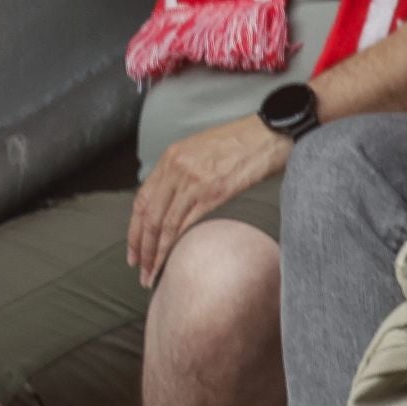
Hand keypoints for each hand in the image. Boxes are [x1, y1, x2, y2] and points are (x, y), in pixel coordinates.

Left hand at [127, 114, 288, 286]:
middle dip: (142, 248)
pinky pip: (187, 224)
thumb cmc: (244, 140)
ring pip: (165, 225)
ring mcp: (194, 181)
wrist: (272, 132)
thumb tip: (174, 200)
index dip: (134, 230)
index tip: (134, 251)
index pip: (141, 201)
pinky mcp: (215, 192)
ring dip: (156, 253)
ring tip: (153, 273)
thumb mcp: (203, 149)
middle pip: (149, 217)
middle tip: (140, 270)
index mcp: (172, 157)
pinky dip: (176, 246)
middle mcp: (177, 169)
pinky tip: (175, 260)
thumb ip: (184, 171)